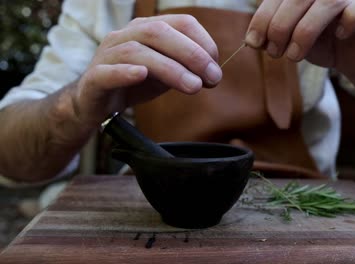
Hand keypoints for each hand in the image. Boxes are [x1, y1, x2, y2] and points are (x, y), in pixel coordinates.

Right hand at [72, 15, 221, 126]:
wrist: (95, 104)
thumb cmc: (133, 84)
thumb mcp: (165, 74)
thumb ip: (186, 69)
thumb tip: (213, 74)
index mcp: (146, 29)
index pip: (180, 22)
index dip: (203, 42)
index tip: (216, 66)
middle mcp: (125, 35)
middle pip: (159, 32)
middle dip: (191, 54)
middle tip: (212, 77)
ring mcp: (107, 55)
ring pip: (137, 52)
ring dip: (170, 68)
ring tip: (193, 87)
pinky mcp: (94, 79)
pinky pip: (107, 72)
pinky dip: (124, 71)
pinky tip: (141, 74)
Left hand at [245, 0, 354, 82]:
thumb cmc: (323, 42)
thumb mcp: (293, 38)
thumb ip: (274, 33)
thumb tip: (252, 40)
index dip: (263, 18)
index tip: (252, 43)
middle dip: (280, 27)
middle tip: (274, 52)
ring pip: (326, 3)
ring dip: (304, 32)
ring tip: (294, 56)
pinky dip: (345, 24)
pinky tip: (339, 36)